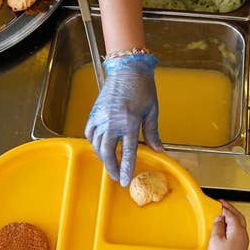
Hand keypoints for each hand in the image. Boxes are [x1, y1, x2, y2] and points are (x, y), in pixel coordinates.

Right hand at [85, 53, 161, 186]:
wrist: (127, 69)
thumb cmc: (142, 87)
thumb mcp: (152, 111)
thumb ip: (153, 133)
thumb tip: (159, 150)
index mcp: (129, 121)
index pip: (128, 152)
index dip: (126, 169)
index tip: (125, 180)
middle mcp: (112, 121)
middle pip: (107, 151)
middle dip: (112, 167)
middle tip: (116, 176)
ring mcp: (101, 116)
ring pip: (97, 144)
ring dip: (103, 156)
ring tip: (110, 163)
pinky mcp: (94, 112)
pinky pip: (90, 132)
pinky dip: (94, 142)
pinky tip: (101, 146)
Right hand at [207, 201, 248, 249]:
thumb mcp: (216, 240)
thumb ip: (217, 227)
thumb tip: (219, 219)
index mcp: (238, 230)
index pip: (232, 214)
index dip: (225, 207)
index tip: (219, 203)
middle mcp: (243, 235)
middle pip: (239, 218)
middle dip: (231, 210)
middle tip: (223, 205)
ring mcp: (243, 243)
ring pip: (239, 225)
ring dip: (231, 219)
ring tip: (222, 217)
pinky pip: (236, 234)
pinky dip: (231, 228)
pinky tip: (223, 231)